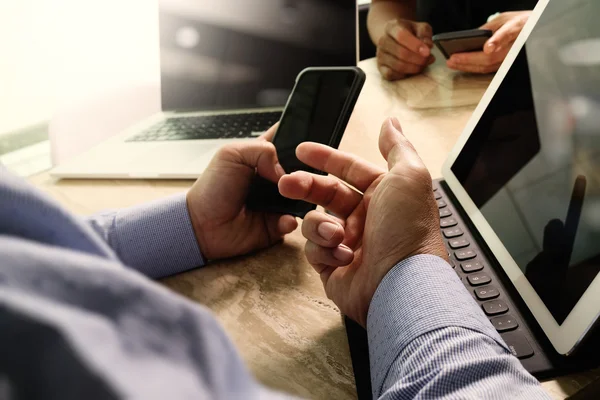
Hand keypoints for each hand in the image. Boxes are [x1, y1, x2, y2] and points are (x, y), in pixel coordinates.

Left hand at [186, 124, 297, 260]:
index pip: (289, 141)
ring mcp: (278, 201)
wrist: (202, 224)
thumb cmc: (212, 188)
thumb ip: (261, 150)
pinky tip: (281, 218)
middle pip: (303, 170)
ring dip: (301, 196)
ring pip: (303, 196)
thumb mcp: (231, 155)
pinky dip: (289, 220)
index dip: (302, 141)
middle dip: (307, 171)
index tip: (310, 143)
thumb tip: (285, 170)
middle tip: (300, 175)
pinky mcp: (277, 224)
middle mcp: (274, 178)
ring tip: (290, 196)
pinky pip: (293, 221)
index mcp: (264, 157)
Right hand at [278, 118, 446, 326]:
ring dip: (320, 226)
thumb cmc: (409, 232)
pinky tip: (342, 257)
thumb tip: (391, 122)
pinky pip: (314, 250)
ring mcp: (349, 242)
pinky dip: (325, 251)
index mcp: (383, 194)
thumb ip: (397, 147)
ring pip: (314, 222)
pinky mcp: (334, 267)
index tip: (300, 149)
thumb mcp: (409, 177)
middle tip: (286, 183)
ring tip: (336, 235)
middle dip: (304, 186)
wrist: (400, 286)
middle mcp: (366, 217)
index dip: (324, 157)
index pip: (348, 169)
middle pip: (324, 193)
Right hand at [376, 19, 434, 80]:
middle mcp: (383, 41)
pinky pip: (391, 74)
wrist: (394, 39)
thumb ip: (425, 34)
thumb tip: (427, 46)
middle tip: (429, 60)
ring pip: (398, 65)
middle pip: (401, 53)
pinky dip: (403, 75)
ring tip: (423, 65)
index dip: (416, 45)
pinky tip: (410, 70)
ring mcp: (380, 55)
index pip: (401, 36)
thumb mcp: (420, 28)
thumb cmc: (410, 33)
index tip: (428, 52)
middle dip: (418, 59)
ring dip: (414, 68)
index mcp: (392, 27)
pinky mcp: (380, 67)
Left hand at [447, 11, 531, 73]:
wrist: (531, 30)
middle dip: (469, 59)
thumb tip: (469, 37)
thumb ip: (487, 28)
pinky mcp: (505, 65)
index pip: (507, 35)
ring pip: (488, 66)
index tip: (488, 48)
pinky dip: (473, 68)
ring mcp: (510, 58)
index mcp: (515, 28)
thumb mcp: (503, 19)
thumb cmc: (517, 22)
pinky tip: (462, 65)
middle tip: (452, 58)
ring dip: (467, 66)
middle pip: (490, 57)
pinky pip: (488, 69)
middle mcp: (514, 46)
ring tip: (453, 63)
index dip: (497, 41)